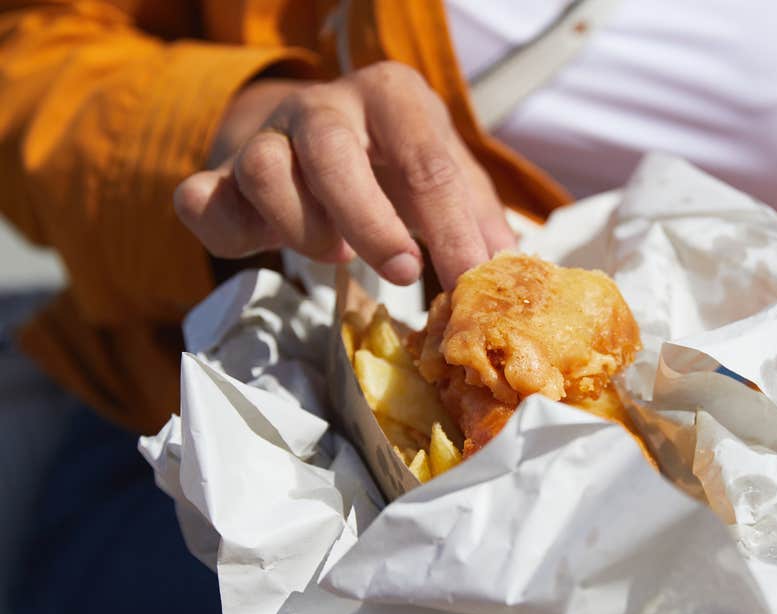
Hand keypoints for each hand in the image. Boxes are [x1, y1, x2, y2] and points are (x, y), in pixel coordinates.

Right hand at [174, 63, 514, 288]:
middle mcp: (323, 106)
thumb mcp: (446, 176)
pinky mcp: (220, 173)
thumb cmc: (394, 163)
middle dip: (372, 224)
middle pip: (334, 154)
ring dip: (304, 229)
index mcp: (392, 97)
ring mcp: (266, 135)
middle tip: (407, 273)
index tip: (469, 284)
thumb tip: (504, 271)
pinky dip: (225, 228)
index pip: (427, 163)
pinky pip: (202, 197)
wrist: (316, 136)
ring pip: (265, 171)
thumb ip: (477, 218)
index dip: (452, 231)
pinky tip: (260, 243)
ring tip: (336, 254)